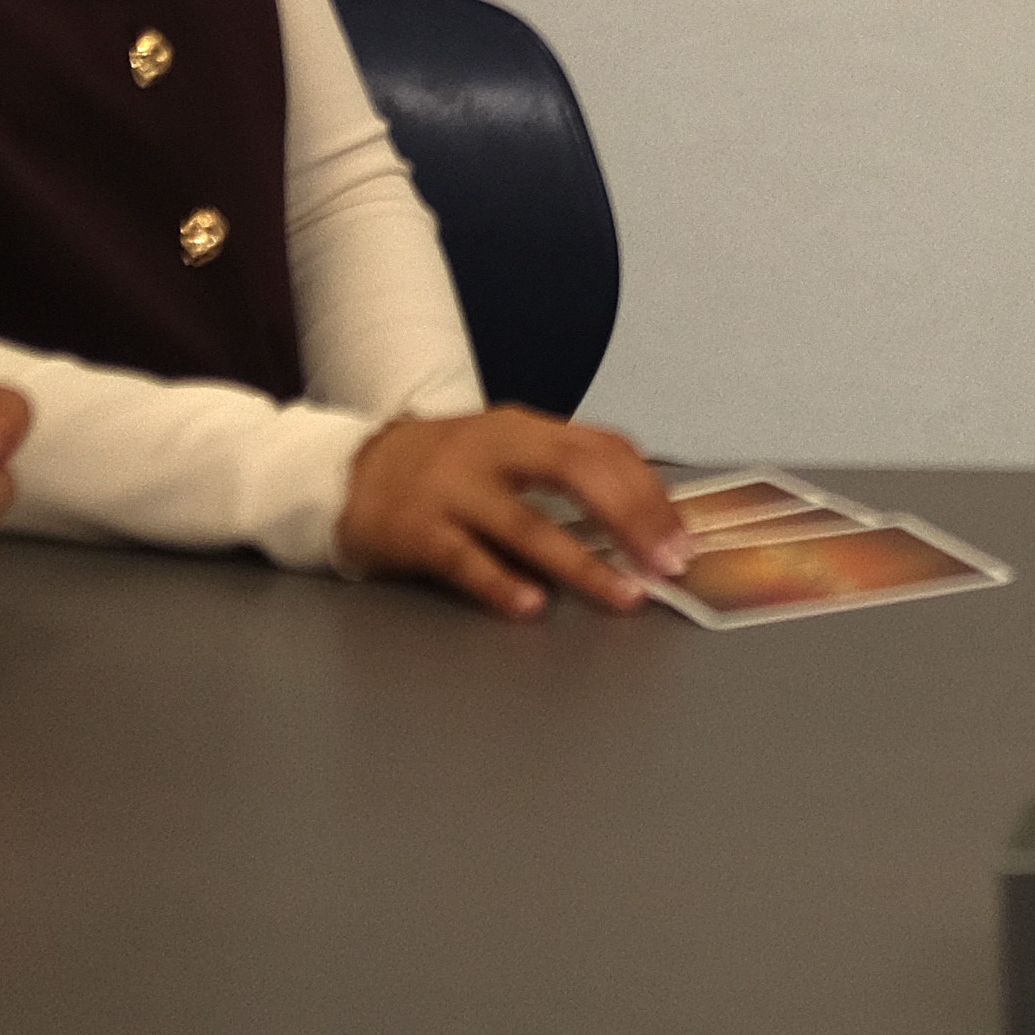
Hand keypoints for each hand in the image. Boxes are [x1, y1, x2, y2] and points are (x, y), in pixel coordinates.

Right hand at [337, 407, 689, 617]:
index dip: (648, 490)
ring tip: (623, 594)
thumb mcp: (506, 452)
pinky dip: (501, 583)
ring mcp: (454, 488)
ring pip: (526, 523)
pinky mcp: (417, 529)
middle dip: (630, 518)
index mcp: (524, 429)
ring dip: (582, 562)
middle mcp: (493, 450)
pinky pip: (465, 558)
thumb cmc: (447, 469)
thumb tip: (642, 519)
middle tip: (667, 562)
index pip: (602, 448)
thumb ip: (563, 474)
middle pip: (575, 472)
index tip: (682, 532)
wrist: (352, 471)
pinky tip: (532, 605)